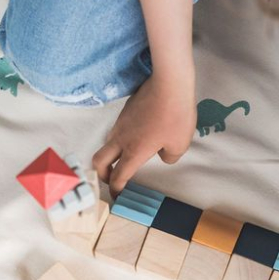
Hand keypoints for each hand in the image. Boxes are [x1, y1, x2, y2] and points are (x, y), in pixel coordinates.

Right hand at [92, 72, 195, 194]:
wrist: (169, 83)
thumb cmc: (175, 115)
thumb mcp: (179, 145)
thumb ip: (168, 157)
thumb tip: (162, 155)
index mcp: (133, 151)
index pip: (118, 176)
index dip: (116, 190)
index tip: (117, 196)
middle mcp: (121, 139)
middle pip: (99, 161)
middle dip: (102, 174)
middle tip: (112, 179)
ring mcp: (121, 123)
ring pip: (107, 144)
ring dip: (111, 155)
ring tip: (124, 158)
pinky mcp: (125, 111)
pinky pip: (117, 130)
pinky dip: (120, 140)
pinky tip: (136, 136)